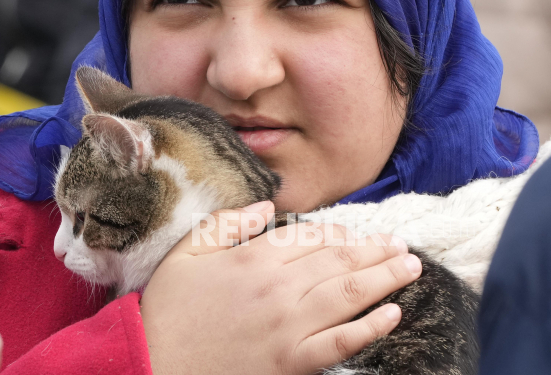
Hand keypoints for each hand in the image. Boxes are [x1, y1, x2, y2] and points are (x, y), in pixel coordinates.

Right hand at [140, 201, 420, 374]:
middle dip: (374, 250)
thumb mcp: (186, 252)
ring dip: (384, 278)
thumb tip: (269, 206)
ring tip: (409, 267)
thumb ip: (227, 223)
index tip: (359, 231)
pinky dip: (370, 328)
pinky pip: (341, 342)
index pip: (310, 237)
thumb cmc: (170, 308)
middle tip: (400, 244)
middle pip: (337, 261)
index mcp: (253, 259)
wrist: (157, 363)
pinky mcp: (293, 362)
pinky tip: (392, 314)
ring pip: (347, 295)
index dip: (339, 232)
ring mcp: (289, 327)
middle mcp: (279, 289)